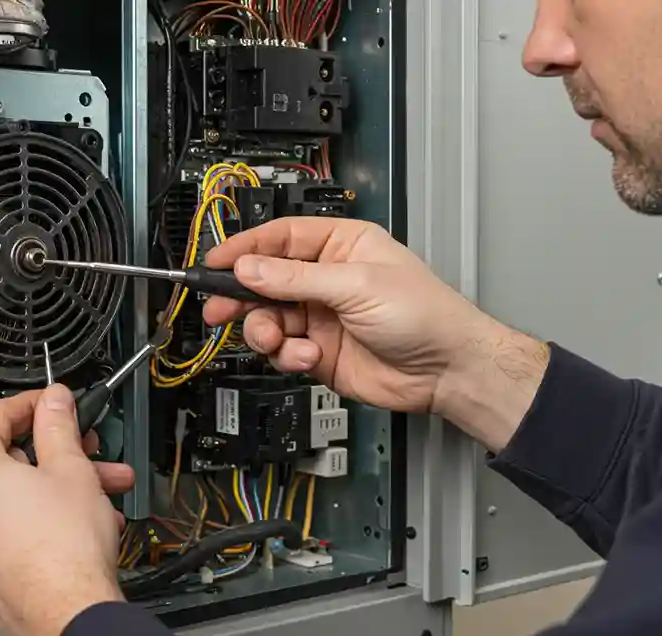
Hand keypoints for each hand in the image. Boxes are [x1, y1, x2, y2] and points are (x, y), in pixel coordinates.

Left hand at [0, 386, 132, 635]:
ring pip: (15, 496)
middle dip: (59, 452)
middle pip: (7, 459)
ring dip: (61, 486)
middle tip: (91, 448)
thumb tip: (53, 401)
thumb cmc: (64, 547)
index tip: (57, 403)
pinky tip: (87, 521)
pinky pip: (11, 527)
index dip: (33, 404)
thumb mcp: (71, 467)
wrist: (66, 618)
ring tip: (107, 489)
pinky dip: (43, 517)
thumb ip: (58, 425)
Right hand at [203, 217, 547, 450]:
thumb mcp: (355, 285)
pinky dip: (287, 356)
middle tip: (218, 308)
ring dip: (264, 331)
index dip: (244, 249)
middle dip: (241, 295)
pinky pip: (283, 350)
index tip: (214, 263)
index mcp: (340, 246)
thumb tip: (249, 268)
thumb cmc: (424, 314)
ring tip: (275, 339)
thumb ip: (295, 279)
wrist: (447, 370)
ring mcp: (321, 317)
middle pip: (264, 281)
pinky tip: (307, 357)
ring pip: (268, 319)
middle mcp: (326, 279)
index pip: (279, 239)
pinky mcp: (318, 352)